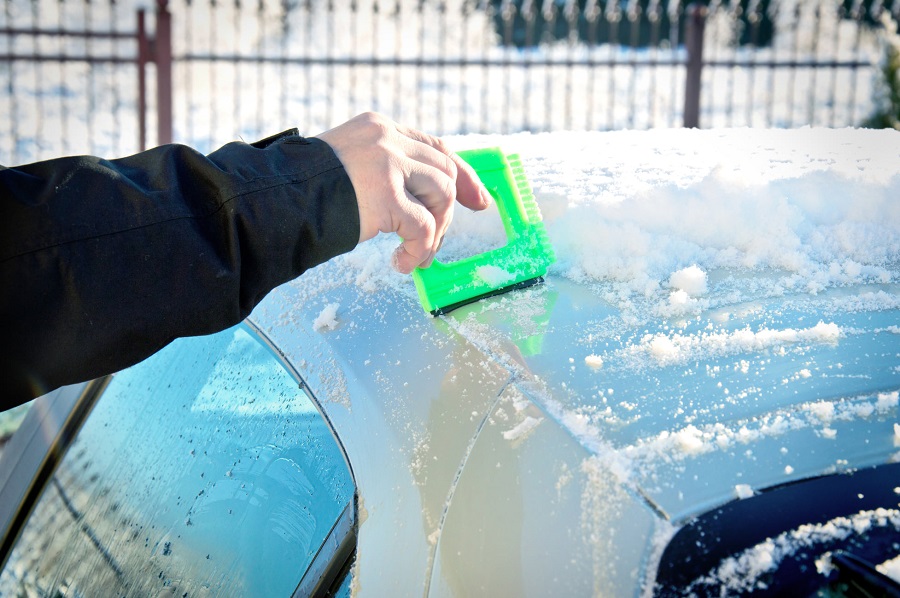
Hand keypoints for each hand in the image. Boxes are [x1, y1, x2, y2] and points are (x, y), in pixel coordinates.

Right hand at [316, 112, 491, 273]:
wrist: (273, 200)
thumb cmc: (304, 192)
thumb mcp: (349, 166)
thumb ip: (384, 170)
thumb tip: (422, 199)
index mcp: (378, 127)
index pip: (435, 147)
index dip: (462, 175)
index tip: (478, 200)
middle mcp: (386, 138)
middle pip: (444, 172)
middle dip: (448, 212)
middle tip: (436, 243)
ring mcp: (387, 163)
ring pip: (441, 195)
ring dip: (435, 233)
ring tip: (415, 255)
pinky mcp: (385, 195)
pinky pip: (423, 228)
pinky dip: (419, 250)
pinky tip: (401, 263)